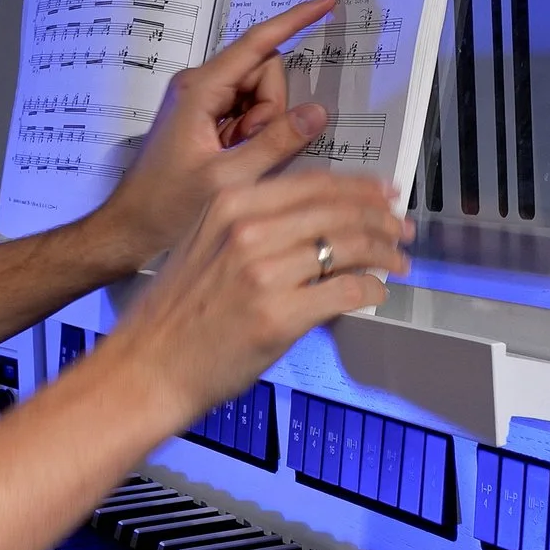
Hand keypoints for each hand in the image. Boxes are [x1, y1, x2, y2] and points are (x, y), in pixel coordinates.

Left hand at [82, 0, 340, 270]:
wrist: (130, 228)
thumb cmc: (167, 206)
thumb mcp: (229, 178)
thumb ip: (277, 143)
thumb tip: (318, 111)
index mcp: (200, 88)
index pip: (257, 43)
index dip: (294, 21)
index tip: (326, 1)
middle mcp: (199, 85)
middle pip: (264, 73)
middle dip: (271, 110)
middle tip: (248, 150)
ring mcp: (202, 101)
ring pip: (260, 96)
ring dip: (261, 128)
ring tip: (235, 161)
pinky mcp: (205, 118)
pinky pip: (247, 114)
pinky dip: (251, 136)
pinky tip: (232, 161)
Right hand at [105, 171, 411, 424]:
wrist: (147, 366)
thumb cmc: (174, 314)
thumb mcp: (204, 244)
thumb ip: (253, 225)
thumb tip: (316, 223)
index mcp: (229, 204)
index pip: (314, 182)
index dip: (358, 187)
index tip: (382, 194)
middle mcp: (248, 229)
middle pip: (337, 209)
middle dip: (380, 217)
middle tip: (402, 228)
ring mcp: (264, 272)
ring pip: (349, 246)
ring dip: (384, 253)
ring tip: (398, 261)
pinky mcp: (279, 315)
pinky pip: (345, 290)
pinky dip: (371, 290)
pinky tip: (376, 293)